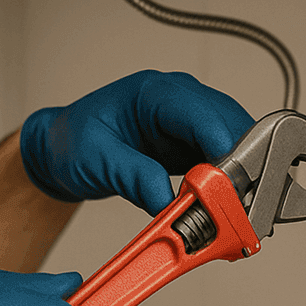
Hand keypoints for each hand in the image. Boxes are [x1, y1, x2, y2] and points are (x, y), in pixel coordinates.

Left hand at [19, 70, 255, 214]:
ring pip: (237, 145)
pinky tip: (224, 206)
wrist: (64, 148)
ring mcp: (191, 121)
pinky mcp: (195, 143)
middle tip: (236, 208)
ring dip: (240, 179)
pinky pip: (226, 161)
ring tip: (231, 212)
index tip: (230, 187)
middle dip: (241, 168)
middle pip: (232, 128)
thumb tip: (169, 203)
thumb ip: (134, 178)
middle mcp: (181, 101)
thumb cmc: (74, 142)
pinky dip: (229, 184)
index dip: (225, 149)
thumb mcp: (95, 160)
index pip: (205, 115)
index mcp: (155, 93)